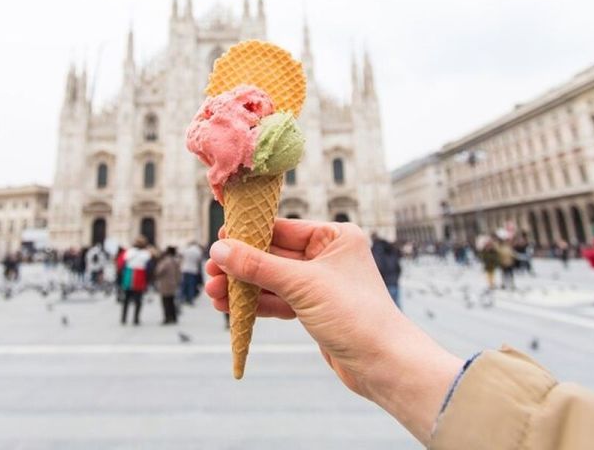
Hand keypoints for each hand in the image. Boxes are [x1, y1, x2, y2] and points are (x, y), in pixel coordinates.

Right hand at [205, 219, 462, 443]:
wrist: (383, 364)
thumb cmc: (354, 315)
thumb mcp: (302, 285)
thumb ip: (259, 266)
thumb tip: (220, 250)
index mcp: (335, 237)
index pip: (282, 228)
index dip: (248, 236)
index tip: (218, 243)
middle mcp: (328, 256)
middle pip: (273, 255)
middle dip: (240, 266)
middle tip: (210, 272)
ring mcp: (320, 284)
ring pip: (272, 280)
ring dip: (243, 287)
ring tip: (213, 293)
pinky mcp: (314, 310)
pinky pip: (278, 301)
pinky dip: (255, 303)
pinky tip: (230, 307)